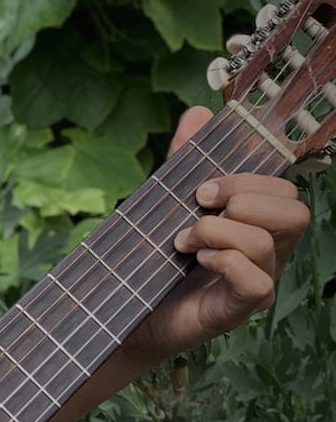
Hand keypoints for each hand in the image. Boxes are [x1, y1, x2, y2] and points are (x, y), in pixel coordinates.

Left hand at [121, 106, 312, 365]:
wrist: (126, 308)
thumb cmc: (155, 254)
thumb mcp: (169, 198)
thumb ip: (185, 158)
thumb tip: (199, 111)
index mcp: (257, 224)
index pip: (285, 191)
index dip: (249, 179)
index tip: (203, 187)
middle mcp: (268, 253)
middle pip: (295, 212)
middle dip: (243, 199)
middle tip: (199, 207)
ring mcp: (258, 282)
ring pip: (269, 243)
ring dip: (217, 230)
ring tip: (183, 240)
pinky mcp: (239, 309)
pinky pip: (257, 281)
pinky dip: (223, 261)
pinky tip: (196, 260)